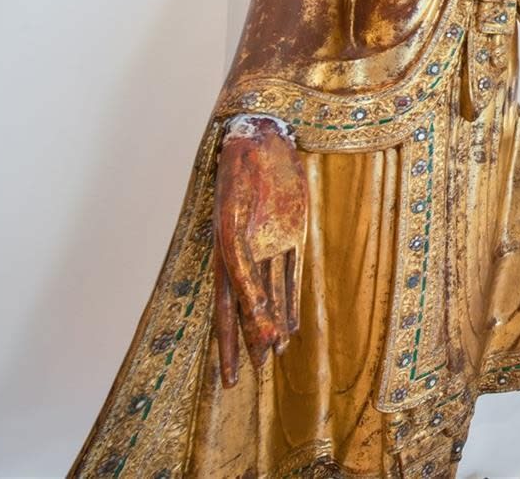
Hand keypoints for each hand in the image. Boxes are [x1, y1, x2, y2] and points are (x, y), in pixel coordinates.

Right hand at [212, 115, 306, 387]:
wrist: (262, 140)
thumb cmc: (242, 180)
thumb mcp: (238, 233)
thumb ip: (249, 279)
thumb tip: (261, 319)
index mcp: (226, 258)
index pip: (227, 313)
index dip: (228, 346)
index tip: (229, 379)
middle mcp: (247, 257)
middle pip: (245, 311)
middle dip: (246, 343)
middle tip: (247, 378)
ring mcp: (269, 246)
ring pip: (271, 297)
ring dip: (272, 326)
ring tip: (273, 357)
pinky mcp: (292, 234)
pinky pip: (292, 275)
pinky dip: (292, 301)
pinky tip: (293, 326)